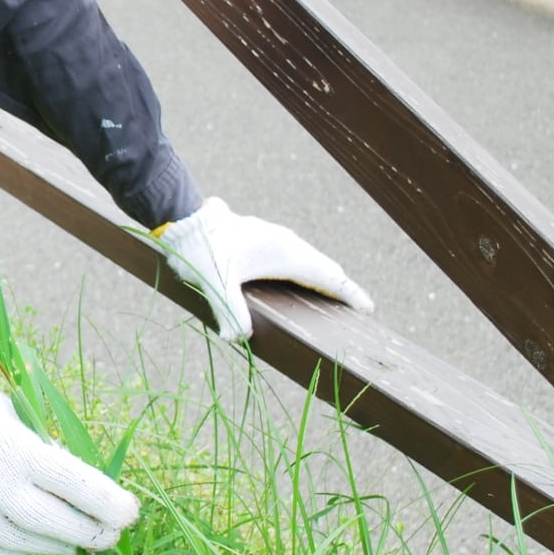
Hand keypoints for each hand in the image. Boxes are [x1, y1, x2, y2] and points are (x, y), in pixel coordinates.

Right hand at [0, 355, 138, 554]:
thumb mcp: (11, 415)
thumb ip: (44, 452)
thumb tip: (85, 493)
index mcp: (9, 446)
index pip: (73, 483)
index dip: (108, 502)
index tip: (131, 512)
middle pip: (57, 524)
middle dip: (93, 532)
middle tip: (113, 532)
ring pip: (32, 543)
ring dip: (62, 541)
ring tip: (78, 533)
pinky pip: (4, 550)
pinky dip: (26, 544)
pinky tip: (35, 532)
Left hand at [155, 197, 372, 341]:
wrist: (185, 217)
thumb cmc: (203, 251)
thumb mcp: (218, 284)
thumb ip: (230, 311)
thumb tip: (238, 337)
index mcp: (286, 254)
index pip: (328, 276)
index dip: (350, 293)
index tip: (368, 308)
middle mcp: (287, 243)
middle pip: (323, 267)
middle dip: (340, 287)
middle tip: (356, 307)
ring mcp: (275, 236)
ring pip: (308, 258)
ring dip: (321, 275)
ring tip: (330, 294)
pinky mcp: (262, 235)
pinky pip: (294, 253)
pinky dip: (305, 267)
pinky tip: (295, 277)